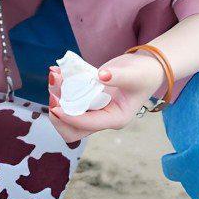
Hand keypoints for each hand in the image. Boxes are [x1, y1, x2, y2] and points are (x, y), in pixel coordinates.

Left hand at [47, 51, 165, 143]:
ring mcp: (94, 110)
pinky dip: (61, 87)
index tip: (56, 106)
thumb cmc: (144, 74)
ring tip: (55, 76)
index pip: (88, 124)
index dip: (70, 117)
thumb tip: (101, 76)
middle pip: (73, 130)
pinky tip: (56, 72)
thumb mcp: (135, 75)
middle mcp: (102, 118)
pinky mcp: (88, 99)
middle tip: (52, 96)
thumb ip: (118, 76)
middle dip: (59, 116)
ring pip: (68, 113)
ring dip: (58, 97)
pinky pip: (70, 98)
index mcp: (115, 119)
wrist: (145, 69)